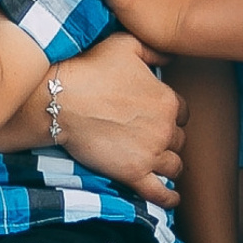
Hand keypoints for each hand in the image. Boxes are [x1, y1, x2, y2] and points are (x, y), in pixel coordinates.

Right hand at [48, 34, 185, 205]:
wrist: (59, 100)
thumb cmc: (89, 69)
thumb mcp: (124, 44)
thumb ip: (153, 49)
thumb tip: (172, 55)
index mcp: (167, 100)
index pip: (182, 112)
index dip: (170, 113)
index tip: (155, 115)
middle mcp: (165, 128)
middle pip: (179, 139)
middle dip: (167, 138)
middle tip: (149, 137)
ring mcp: (150, 153)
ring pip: (174, 166)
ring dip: (168, 164)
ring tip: (157, 163)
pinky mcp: (133, 174)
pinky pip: (161, 193)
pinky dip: (169, 198)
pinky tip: (170, 198)